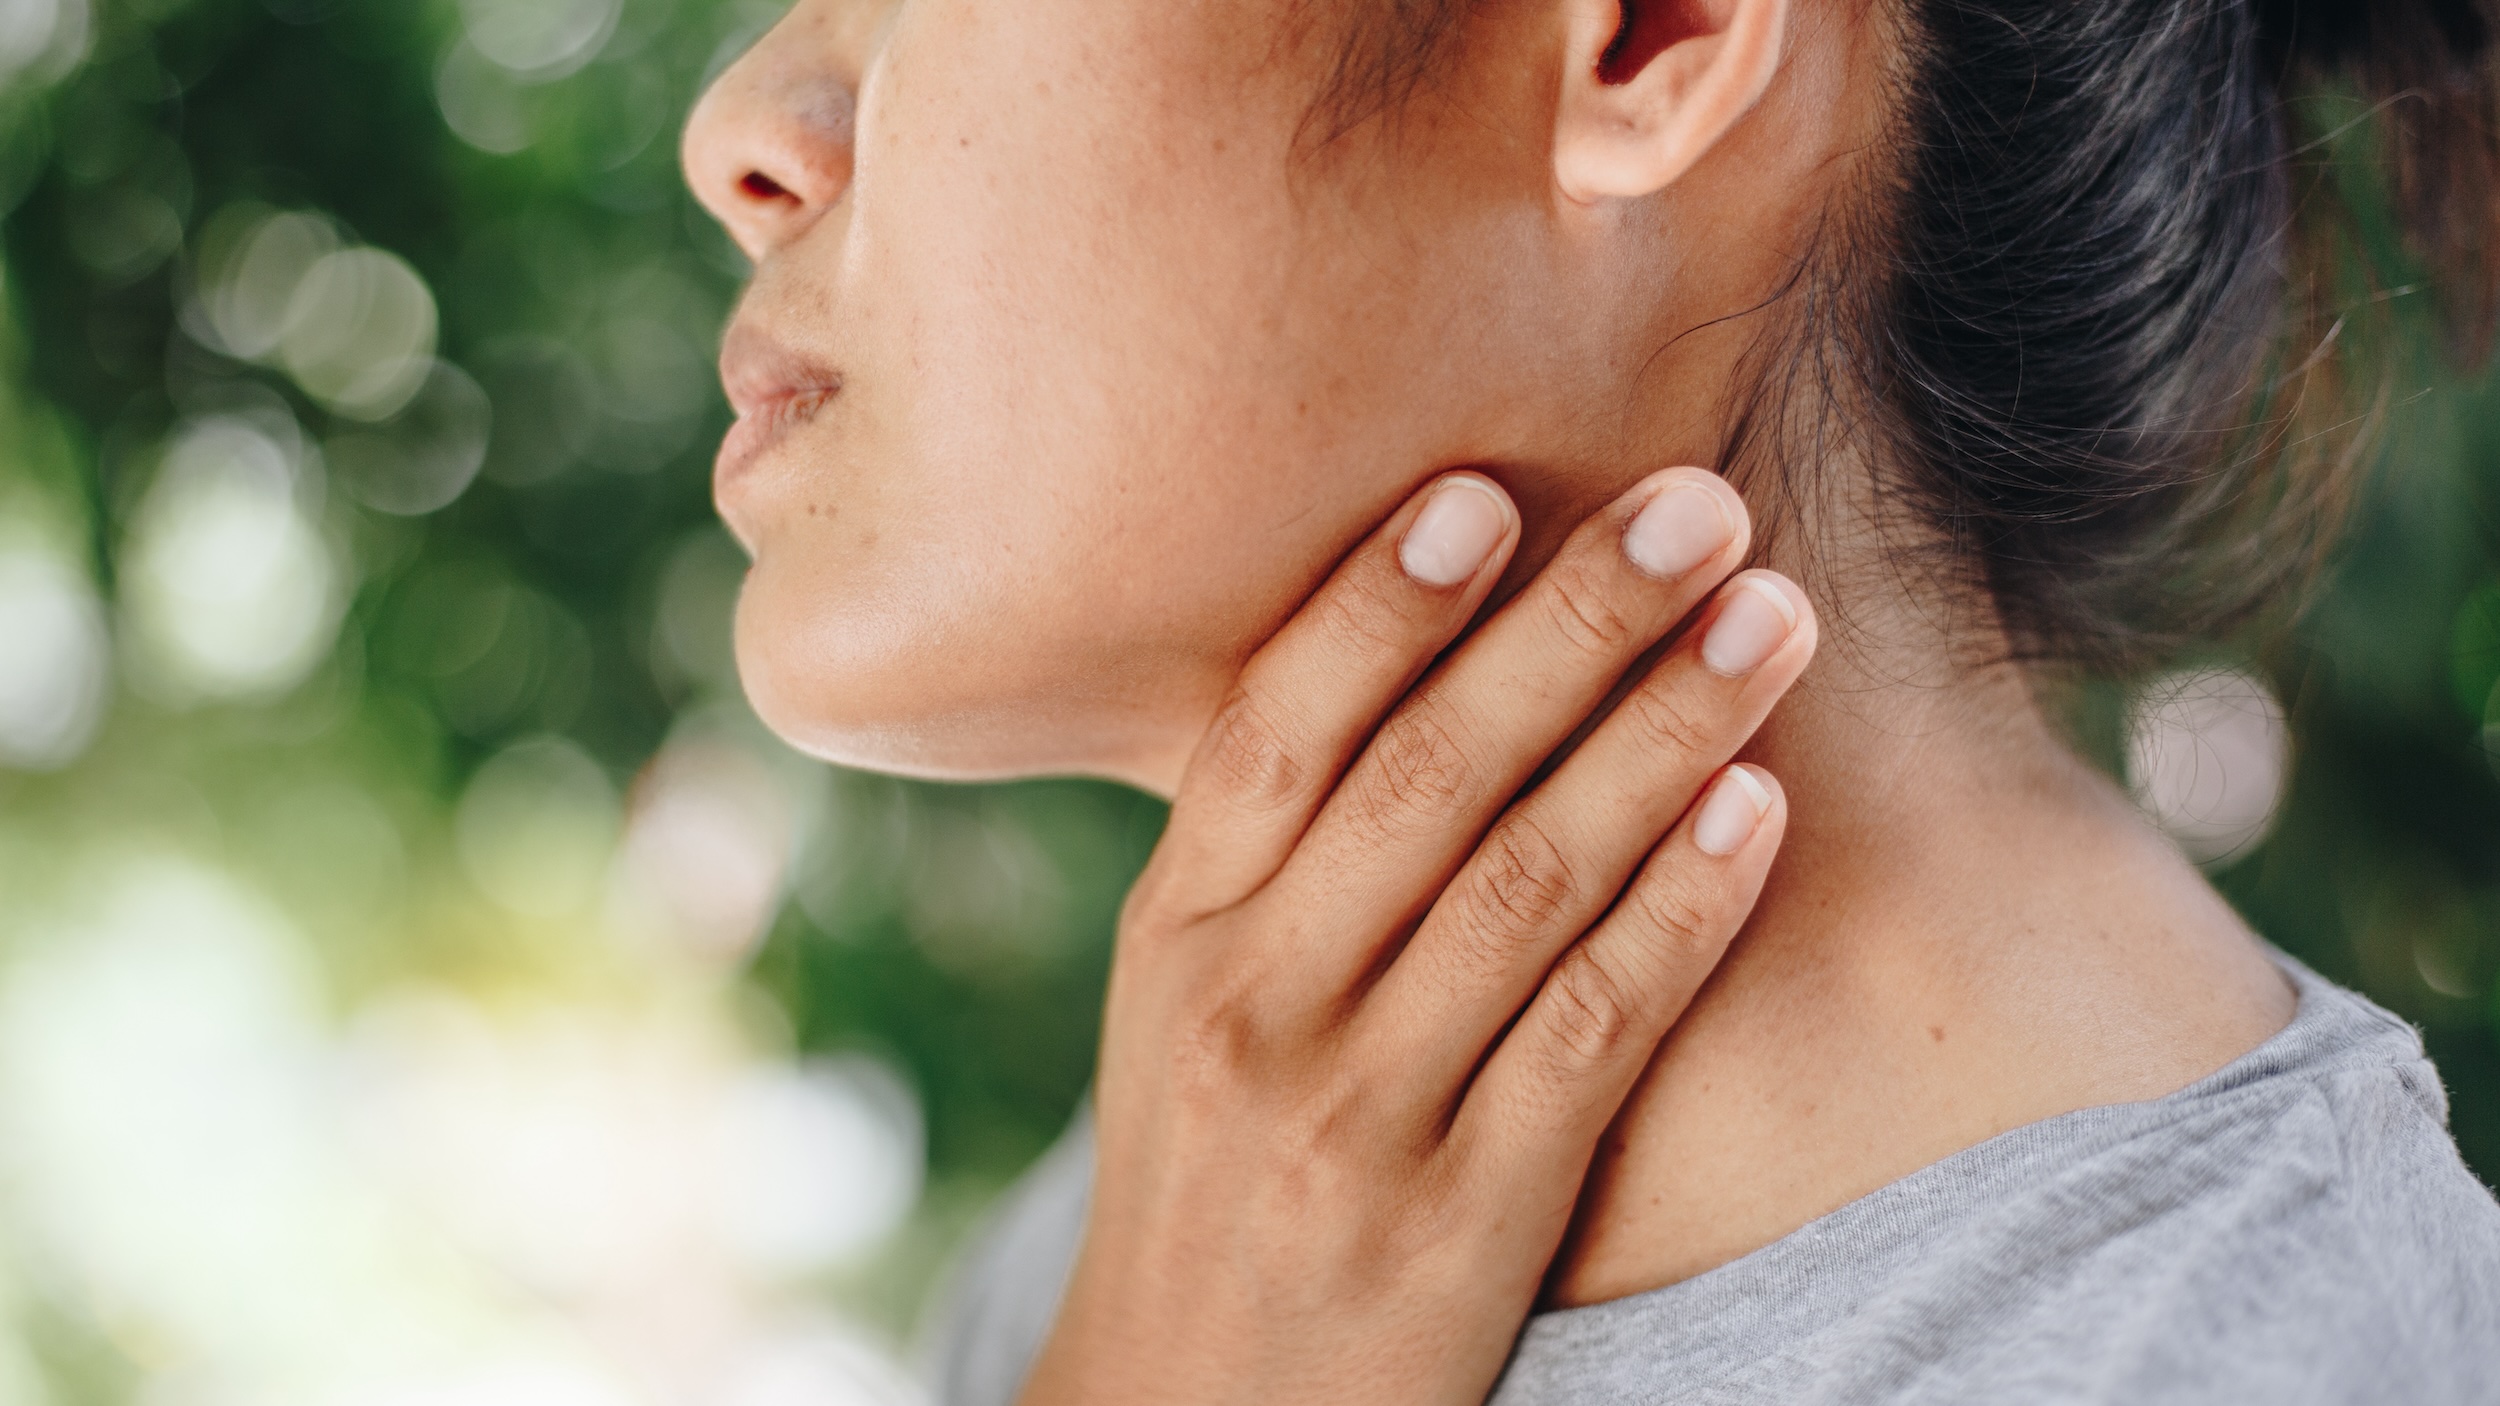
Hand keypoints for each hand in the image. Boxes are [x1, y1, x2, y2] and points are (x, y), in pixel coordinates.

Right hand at [1019, 467, 1817, 1405]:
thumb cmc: (1213, 1173)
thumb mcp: (1182, 1010)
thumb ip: (1270, 858)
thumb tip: (1400, 656)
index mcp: (1176, 936)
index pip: (1277, 731)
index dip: (1382, 604)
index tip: (1490, 490)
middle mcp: (1253, 1007)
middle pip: (1426, 778)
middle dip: (1573, 626)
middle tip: (1700, 507)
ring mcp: (1356, 1115)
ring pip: (1527, 885)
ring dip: (1662, 736)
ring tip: (1772, 621)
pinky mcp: (1464, 1218)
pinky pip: (1592, 1032)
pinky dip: (1680, 912)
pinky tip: (1757, 811)